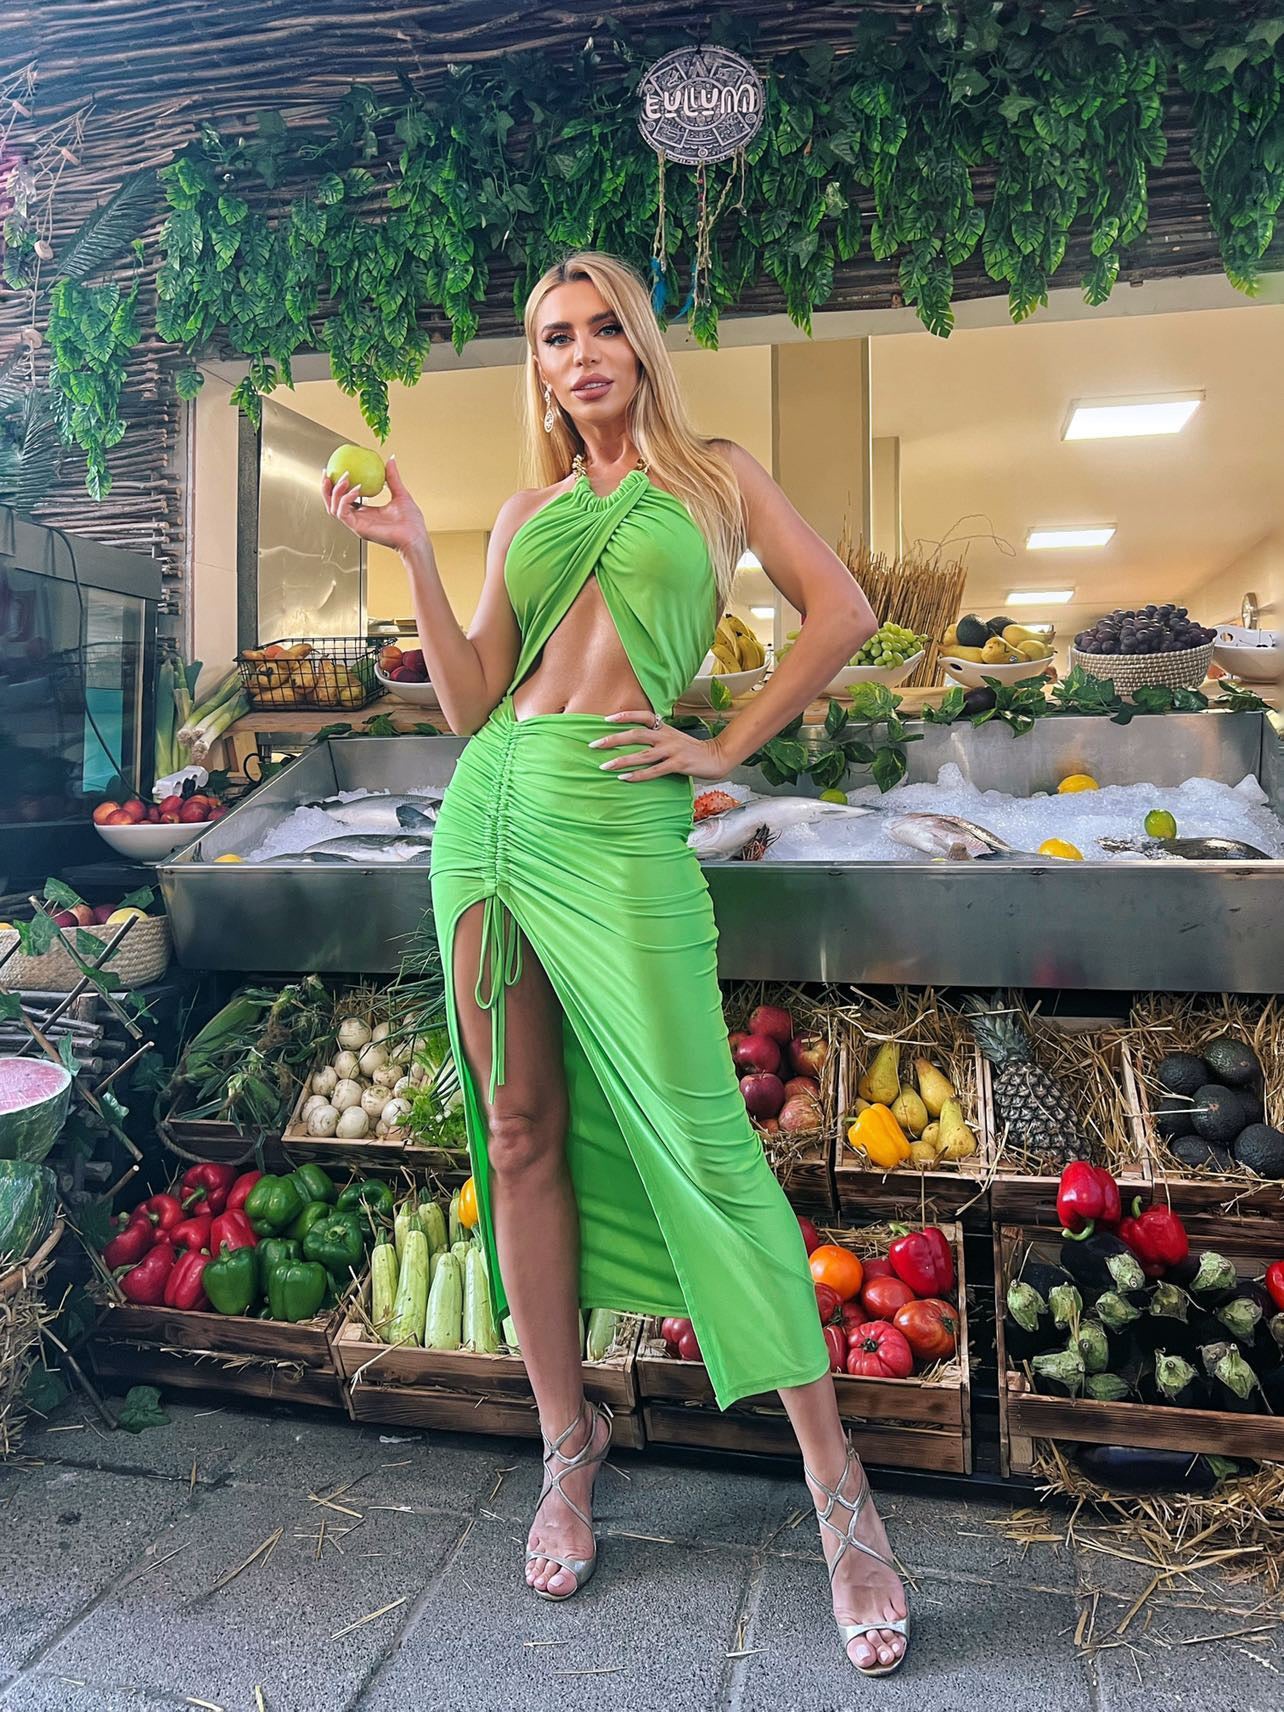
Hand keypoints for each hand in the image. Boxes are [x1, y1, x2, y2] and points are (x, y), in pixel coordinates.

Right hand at [321, 454, 427, 556]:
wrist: (416, 537)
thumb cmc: (411, 523)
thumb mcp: (400, 494)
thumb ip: (392, 477)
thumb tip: (390, 460)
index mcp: (366, 512)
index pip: (344, 498)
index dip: (336, 485)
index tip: (335, 470)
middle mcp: (358, 518)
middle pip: (332, 503)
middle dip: (326, 488)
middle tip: (328, 473)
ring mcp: (357, 524)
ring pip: (334, 508)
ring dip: (336, 491)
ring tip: (346, 478)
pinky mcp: (358, 528)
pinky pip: (343, 513)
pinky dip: (346, 499)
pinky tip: (355, 489)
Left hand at [589, 710, 732, 781]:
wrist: (716, 757)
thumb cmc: (691, 749)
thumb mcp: (674, 737)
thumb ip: (657, 736)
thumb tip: (634, 739)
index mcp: (665, 728)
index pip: (643, 716)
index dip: (624, 716)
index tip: (606, 719)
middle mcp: (666, 737)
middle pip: (635, 734)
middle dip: (612, 739)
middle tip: (593, 745)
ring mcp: (672, 751)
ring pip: (642, 754)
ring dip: (621, 760)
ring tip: (604, 766)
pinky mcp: (678, 765)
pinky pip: (654, 770)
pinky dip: (638, 775)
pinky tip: (624, 778)